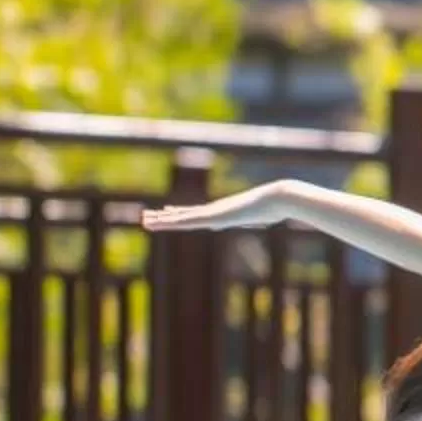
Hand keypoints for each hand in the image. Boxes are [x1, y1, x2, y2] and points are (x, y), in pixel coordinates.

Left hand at [141, 180, 304, 233]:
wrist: (276, 198)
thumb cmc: (274, 207)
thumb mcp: (263, 217)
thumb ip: (257, 216)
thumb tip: (268, 216)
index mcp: (223, 213)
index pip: (196, 214)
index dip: (179, 213)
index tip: (166, 211)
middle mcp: (214, 211)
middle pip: (183, 214)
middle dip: (164, 216)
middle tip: (145, 217)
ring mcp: (213, 213)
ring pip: (181, 218)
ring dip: (162, 220)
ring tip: (145, 220)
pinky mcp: (215, 216)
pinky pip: (190, 221)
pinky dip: (174, 222)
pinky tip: (163, 222)